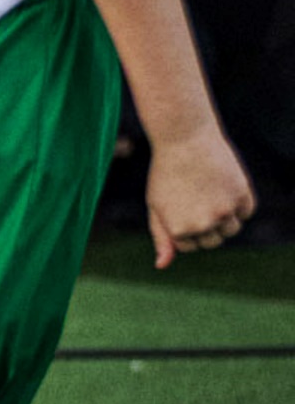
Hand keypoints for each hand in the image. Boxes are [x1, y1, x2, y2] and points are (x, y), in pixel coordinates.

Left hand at [145, 121, 253, 269]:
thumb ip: (162, 237)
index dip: (184, 225)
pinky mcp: (241, 195)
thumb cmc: (166, 172)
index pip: (190, 245)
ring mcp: (224, 211)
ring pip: (231, 228)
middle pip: (213, 241)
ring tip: (208, 189)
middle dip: (205, 224)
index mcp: (180, 231)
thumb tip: (162, 265)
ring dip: (224, 215)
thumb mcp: (156, 206)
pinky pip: (246, 211)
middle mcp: (203, 225)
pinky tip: (223, 182)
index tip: (178, 204)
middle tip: (194, 196)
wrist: (184, 137)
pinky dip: (239, 201)